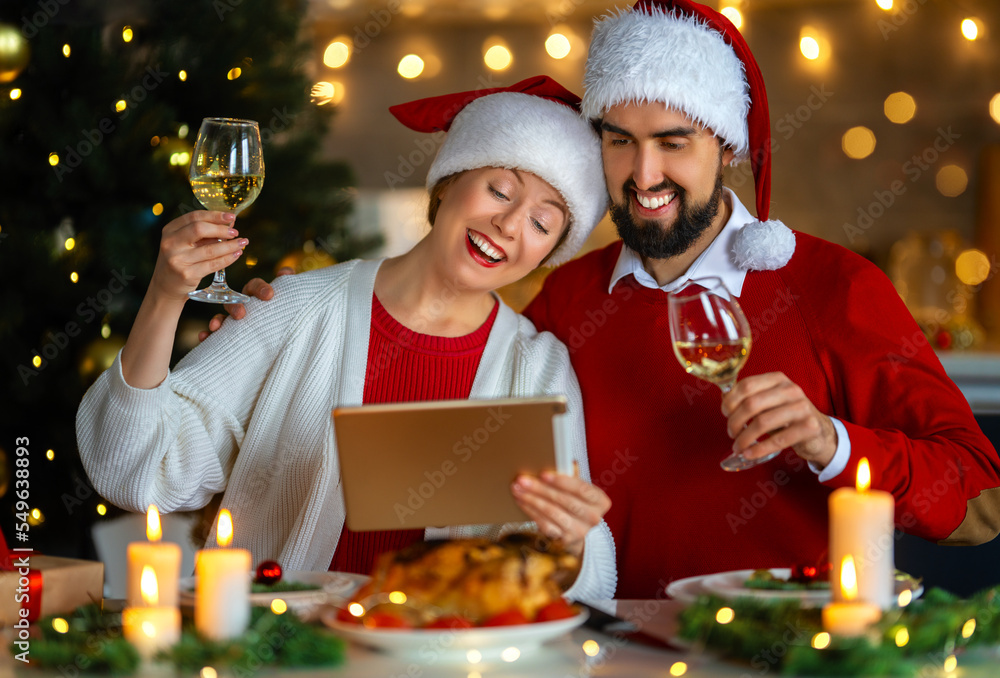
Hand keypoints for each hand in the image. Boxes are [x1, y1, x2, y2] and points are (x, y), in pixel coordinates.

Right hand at [151, 211, 243, 301]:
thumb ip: (203, 233)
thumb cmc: (179, 260)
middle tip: (236, 232)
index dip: (215, 215)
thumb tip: (230, 223)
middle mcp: (171, 243)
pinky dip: (228, 258)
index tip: (231, 217)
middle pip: (200, 229)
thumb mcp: (184, 243)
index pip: (194, 217)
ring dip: (230, 245)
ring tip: (242, 243)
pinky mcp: (187, 274)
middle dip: (222, 229)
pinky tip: (236, 254)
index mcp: (169, 230)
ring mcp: (178, 259)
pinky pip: (213, 264)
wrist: (166, 286)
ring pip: (210, 249)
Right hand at [198, 267, 293, 340]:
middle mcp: (242, 305)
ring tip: (214, 327)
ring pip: (222, 318)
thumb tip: (285, 272)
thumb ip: (289, 285)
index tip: (269, 296)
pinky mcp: (229, 336)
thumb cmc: (283, 311)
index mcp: (255, 294)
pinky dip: (208, 336)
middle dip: (235, 307)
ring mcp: (234, 321)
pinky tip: (204, 338)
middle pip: (234, 302)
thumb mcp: (289, 299)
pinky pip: (215, 336)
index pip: (255, 286)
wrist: (283, 334)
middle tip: (240, 314)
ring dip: (217, 321)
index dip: (260, 288)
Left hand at [511, 469, 610, 556]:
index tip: (543, 474)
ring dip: (532, 500)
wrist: (576, 528)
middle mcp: (594, 517)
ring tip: (517, 489)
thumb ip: (571, 474)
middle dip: (540, 489)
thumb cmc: (575, 500)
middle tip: (522, 480)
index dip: (562, 481)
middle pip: (565, 501)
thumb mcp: (578, 487)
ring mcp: (581, 531)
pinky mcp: (566, 540)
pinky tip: (521, 502)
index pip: (582, 489)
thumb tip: (559, 458)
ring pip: (552, 513)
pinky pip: (545, 524)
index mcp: (601, 500)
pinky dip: (531, 512)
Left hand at [721, 372, 837, 468]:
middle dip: (735, 421)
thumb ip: (749, 398)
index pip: (746, 385)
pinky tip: (749, 454)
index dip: (730, 401)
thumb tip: (724, 398)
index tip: (725, 414)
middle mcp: (791, 389)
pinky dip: (759, 449)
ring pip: (762, 422)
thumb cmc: (787, 416)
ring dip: (744, 438)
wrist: (819, 432)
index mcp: (778, 379)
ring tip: (738, 446)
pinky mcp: (809, 427)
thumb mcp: (769, 402)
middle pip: (751, 404)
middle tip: (731, 433)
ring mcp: (802, 407)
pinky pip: (778, 440)